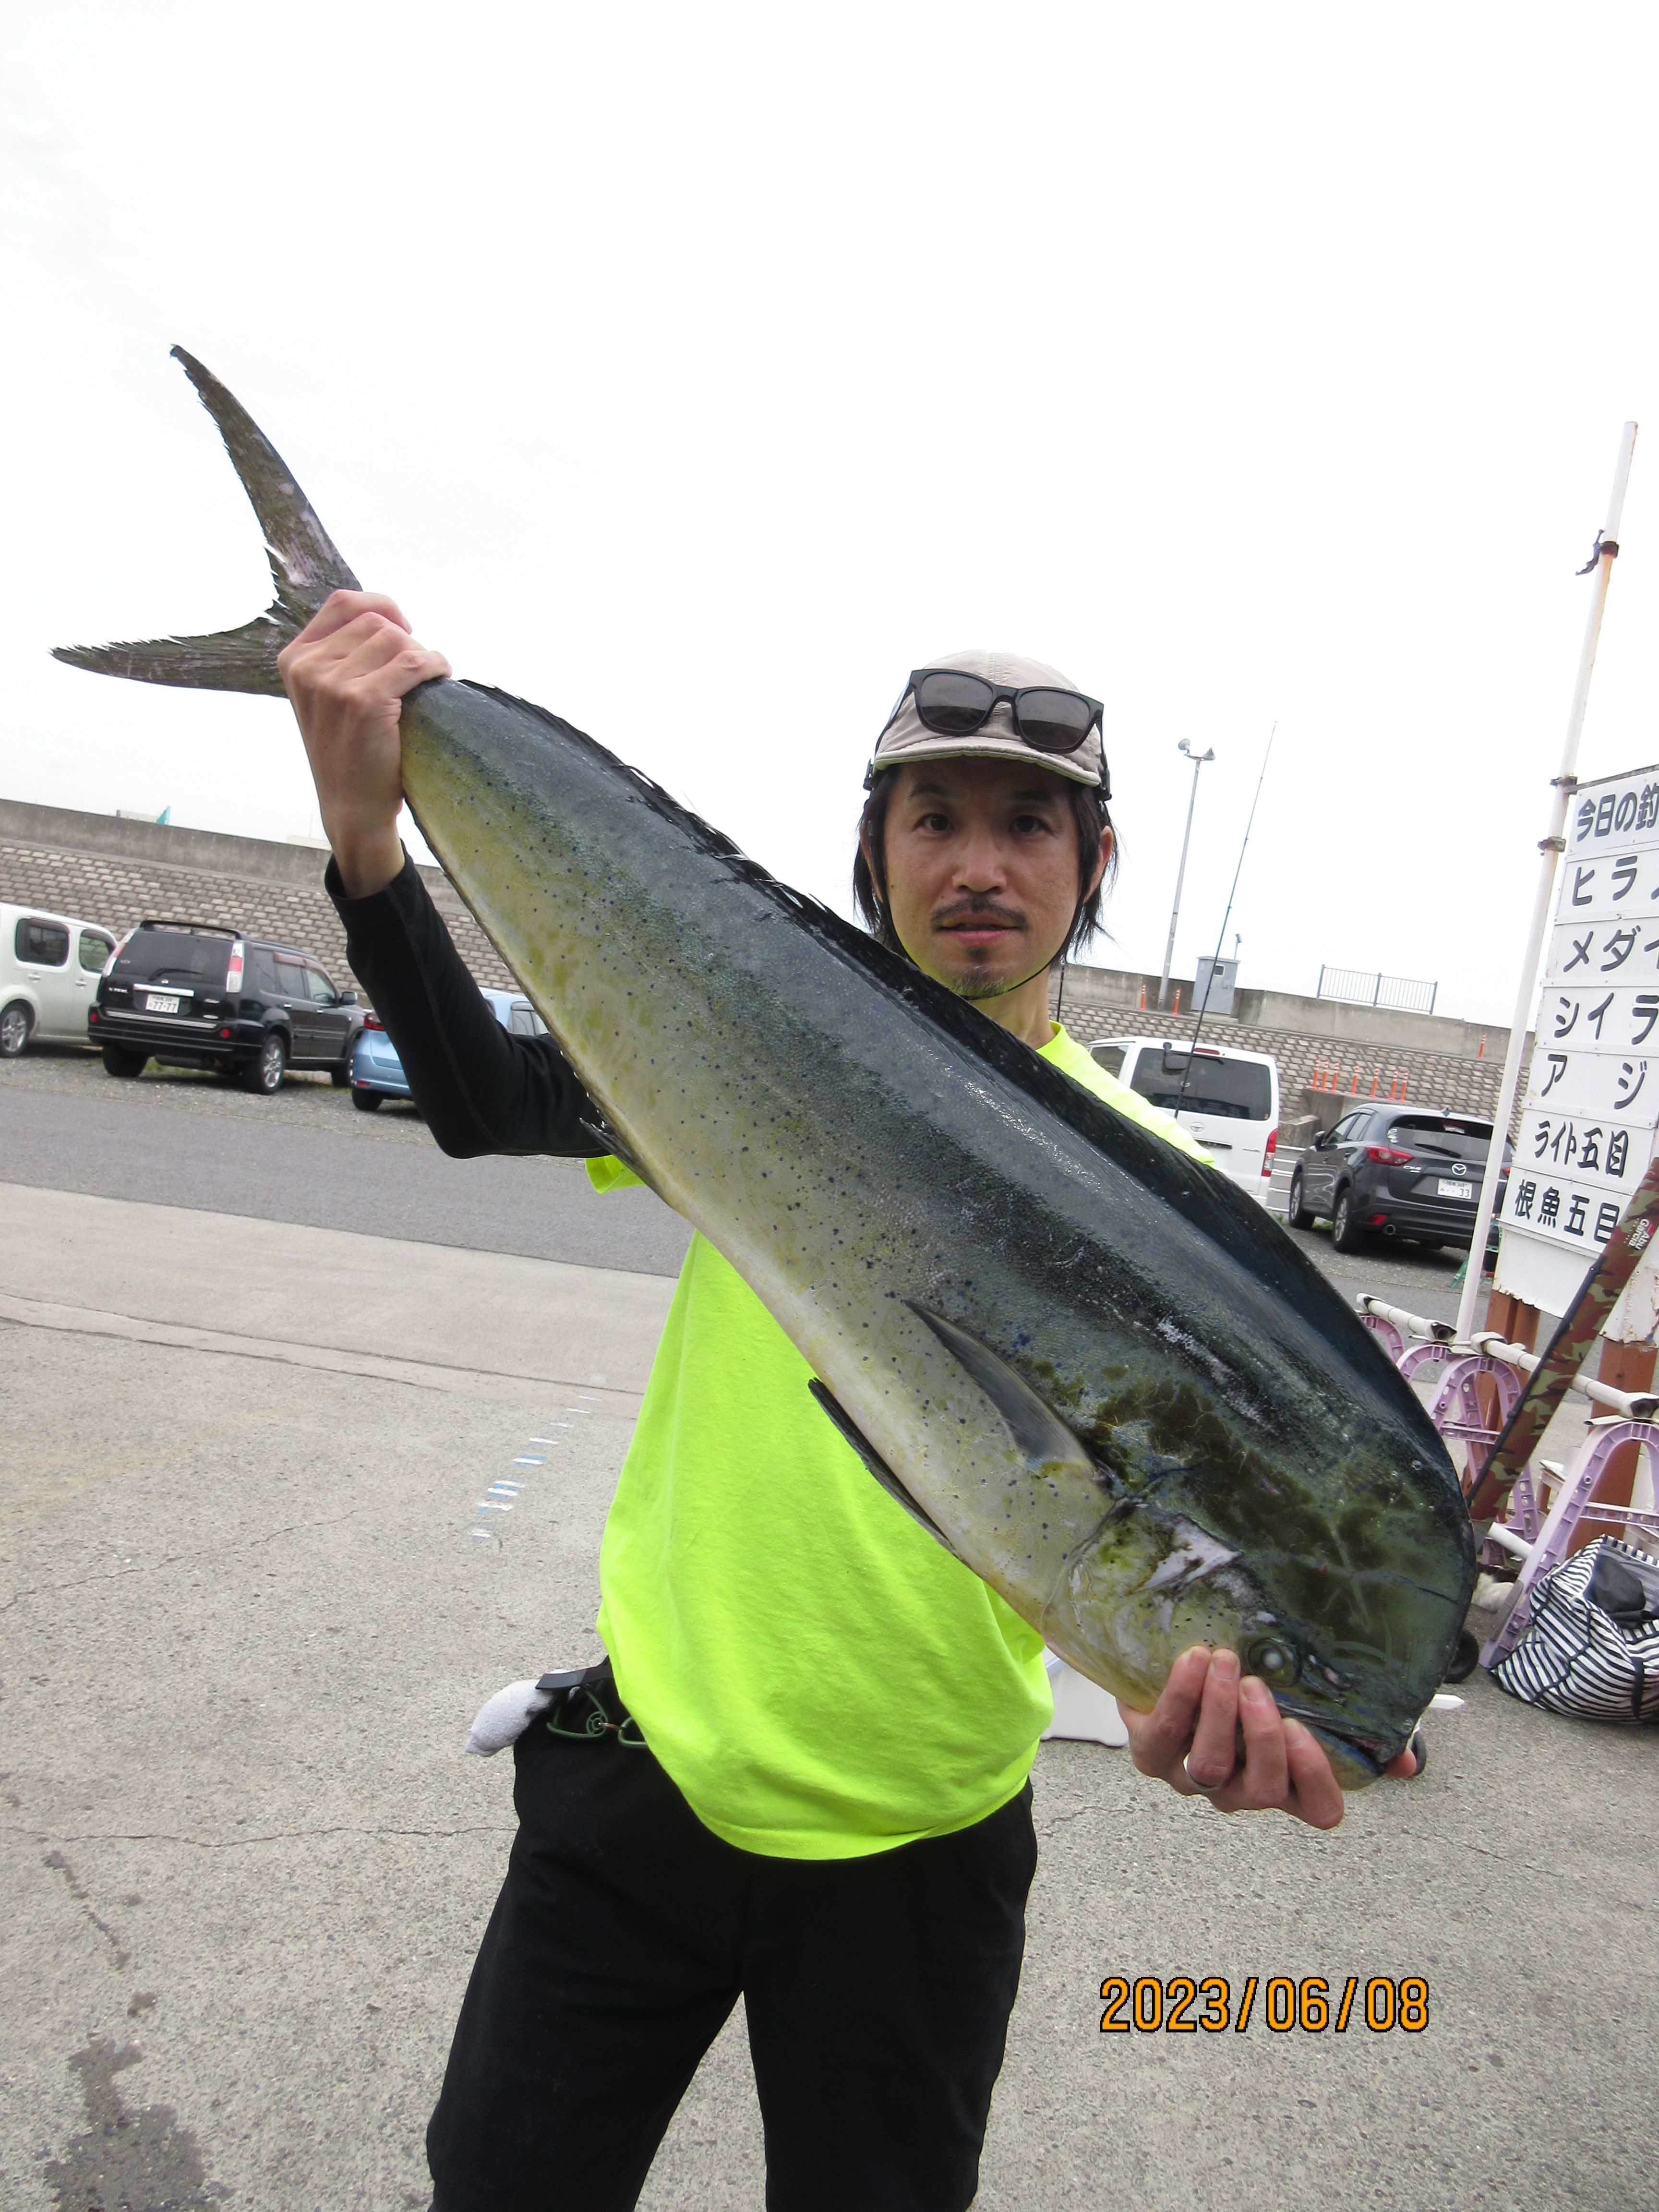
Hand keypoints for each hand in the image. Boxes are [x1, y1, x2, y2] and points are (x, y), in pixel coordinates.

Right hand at [277, 590, 450, 895]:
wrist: (351, 807)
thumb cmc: (348, 751)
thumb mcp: (327, 698)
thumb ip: (340, 657)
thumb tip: (388, 618)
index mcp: (295, 660)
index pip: (343, 602)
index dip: (381, 607)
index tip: (403, 630)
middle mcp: (308, 667)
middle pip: (375, 621)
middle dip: (406, 640)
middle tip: (419, 671)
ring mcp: (333, 684)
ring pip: (397, 639)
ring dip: (423, 656)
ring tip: (427, 681)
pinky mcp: (364, 702)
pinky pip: (414, 662)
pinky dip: (435, 666)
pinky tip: (439, 681)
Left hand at [1117, 1646, 1416, 1831]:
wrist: (1171, 1671)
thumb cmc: (1249, 1691)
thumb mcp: (1307, 1702)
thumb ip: (1360, 1730)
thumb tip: (1407, 1762)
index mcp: (1288, 1784)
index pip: (1318, 1810)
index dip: (1315, 1779)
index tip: (1303, 1729)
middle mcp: (1243, 1791)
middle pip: (1263, 1789)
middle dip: (1261, 1737)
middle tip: (1257, 1685)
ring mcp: (1195, 1780)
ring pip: (1210, 1766)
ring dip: (1217, 1710)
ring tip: (1224, 1662)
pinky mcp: (1152, 1756)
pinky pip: (1164, 1737)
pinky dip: (1179, 1697)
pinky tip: (1192, 1660)